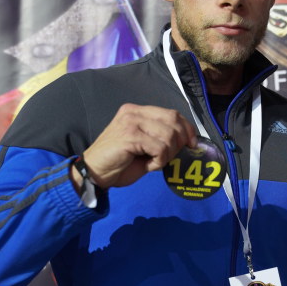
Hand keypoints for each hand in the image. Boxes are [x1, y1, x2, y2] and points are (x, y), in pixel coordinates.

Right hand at [71, 103, 197, 190]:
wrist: (94, 173)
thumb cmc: (118, 163)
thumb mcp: (143, 146)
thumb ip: (159, 138)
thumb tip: (185, 141)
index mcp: (137, 111)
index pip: (172, 113)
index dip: (187, 128)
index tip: (192, 144)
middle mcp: (134, 112)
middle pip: (173, 120)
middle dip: (179, 142)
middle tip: (170, 157)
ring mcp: (131, 122)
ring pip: (168, 135)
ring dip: (167, 155)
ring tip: (154, 162)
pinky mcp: (130, 136)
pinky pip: (160, 148)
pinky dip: (159, 161)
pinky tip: (149, 166)